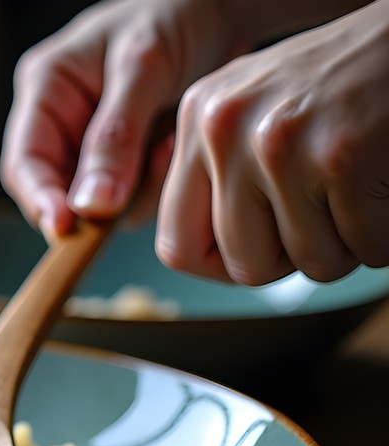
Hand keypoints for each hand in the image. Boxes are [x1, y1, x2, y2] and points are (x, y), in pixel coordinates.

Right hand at [0, 0, 244, 241]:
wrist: (222, 9)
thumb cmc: (177, 14)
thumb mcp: (144, 68)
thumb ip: (114, 136)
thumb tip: (89, 204)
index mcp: (46, 89)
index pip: (25, 163)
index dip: (40, 201)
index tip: (66, 227)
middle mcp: (62, 121)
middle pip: (57, 191)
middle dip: (99, 196)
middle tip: (140, 181)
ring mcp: (91, 146)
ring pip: (96, 204)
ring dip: (136, 189)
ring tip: (168, 143)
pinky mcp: (123, 162)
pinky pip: (129, 199)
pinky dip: (156, 183)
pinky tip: (173, 147)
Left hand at [157, 1, 388, 284]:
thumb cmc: (343, 78)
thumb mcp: (255, 111)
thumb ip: (218, 174)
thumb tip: (195, 256)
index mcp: (198, 117)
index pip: (176, 245)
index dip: (223, 267)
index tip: (257, 253)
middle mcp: (225, 128)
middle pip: (244, 265)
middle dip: (292, 259)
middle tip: (323, 215)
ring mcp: (279, 143)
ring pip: (310, 263)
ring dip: (346, 243)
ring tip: (357, 187)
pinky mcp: (341, 157)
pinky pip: (365, 247)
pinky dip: (383, 233)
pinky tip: (383, 182)